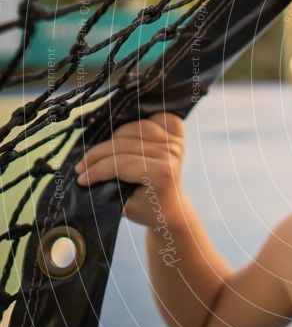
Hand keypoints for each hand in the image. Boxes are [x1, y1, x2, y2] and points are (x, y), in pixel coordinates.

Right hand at [74, 112, 185, 226]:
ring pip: (135, 127)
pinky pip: (154, 117)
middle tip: (81, 167)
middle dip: (97, 155)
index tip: (80, 178)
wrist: (170, 207)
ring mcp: (176, 141)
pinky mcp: (177, 133)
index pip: (122, 163)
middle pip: (125, 143)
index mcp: (162, 172)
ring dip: (112, 139)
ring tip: (99, 154)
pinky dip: (138, 122)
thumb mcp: (125, 206)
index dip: (97, 169)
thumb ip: (107, 188)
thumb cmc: (146, 208)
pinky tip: (125, 133)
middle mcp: (172, 153)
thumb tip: (84, 172)